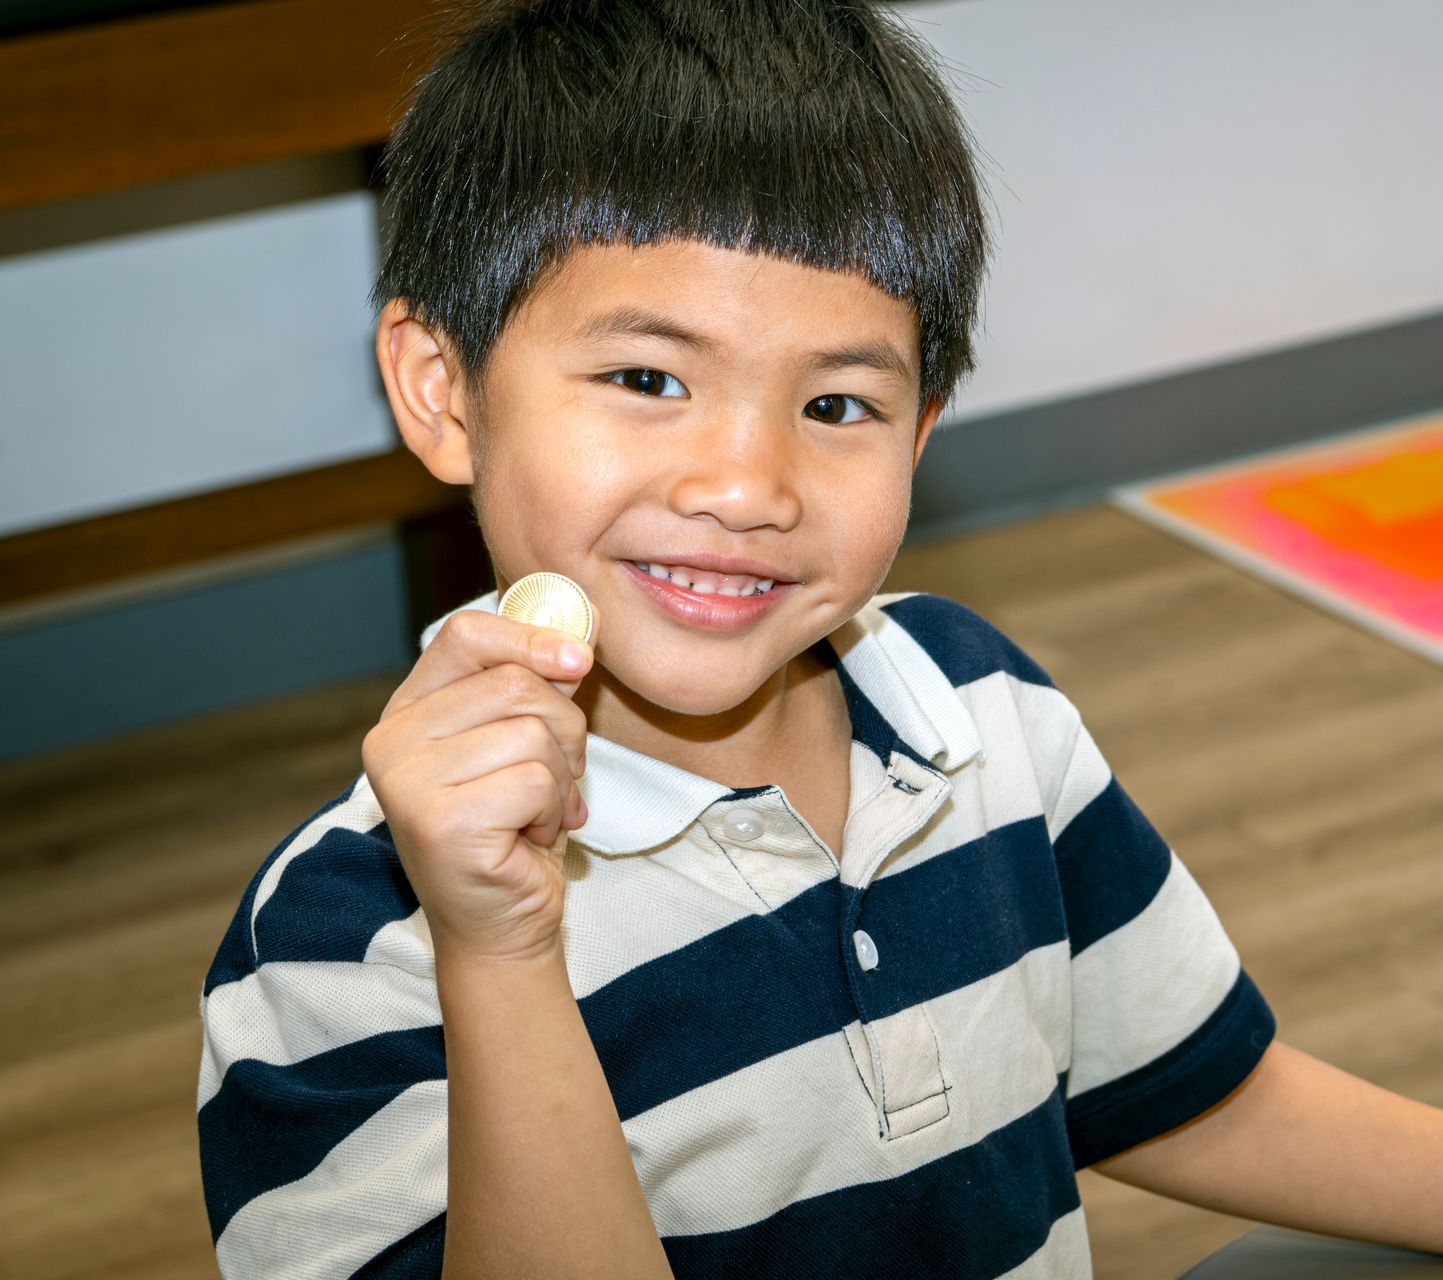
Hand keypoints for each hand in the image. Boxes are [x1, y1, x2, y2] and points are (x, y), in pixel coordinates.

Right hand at [360, 607, 596, 962]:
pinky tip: (530, 836)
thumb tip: (580, 628)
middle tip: (559, 775)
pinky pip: (537, 780)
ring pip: (532, 732)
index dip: (530, 636)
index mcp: (406, 711)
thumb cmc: (515, 830)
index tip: (578, 658)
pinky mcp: (440, 822)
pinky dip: (555, 810)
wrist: (502, 926)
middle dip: (564, 728)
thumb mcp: (523, 742)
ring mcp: (408, 782)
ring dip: (561, 778)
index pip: (466, 634)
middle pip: (513, 682)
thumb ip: (535, 685)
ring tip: (538, 812)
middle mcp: (391, 741)